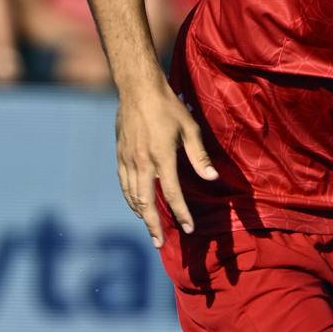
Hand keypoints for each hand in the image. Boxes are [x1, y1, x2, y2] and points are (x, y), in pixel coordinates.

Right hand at [116, 84, 217, 245]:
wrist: (137, 88)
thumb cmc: (168, 107)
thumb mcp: (190, 129)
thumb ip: (200, 157)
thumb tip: (212, 178)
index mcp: (161, 157)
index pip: (172, 194)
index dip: (181, 214)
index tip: (188, 229)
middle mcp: (142, 162)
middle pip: (145, 202)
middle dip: (153, 225)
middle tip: (159, 243)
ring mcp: (128, 159)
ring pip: (132, 195)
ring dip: (141, 214)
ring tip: (150, 228)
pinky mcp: (120, 154)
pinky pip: (123, 183)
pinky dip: (129, 199)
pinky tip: (136, 206)